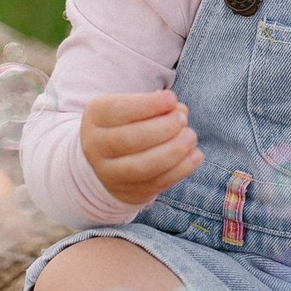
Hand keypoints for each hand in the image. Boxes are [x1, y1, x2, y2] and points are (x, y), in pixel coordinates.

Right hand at [80, 90, 202, 205]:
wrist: (109, 159)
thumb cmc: (127, 122)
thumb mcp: (131, 106)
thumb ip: (154, 104)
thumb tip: (178, 110)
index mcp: (95, 118)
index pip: (118, 110)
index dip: (148, 105)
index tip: (172, 99)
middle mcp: (97, 147)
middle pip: (130, 140)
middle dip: (163, 128)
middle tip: (183, 120)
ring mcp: (111, 174)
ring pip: (142, 167)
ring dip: (173, 151)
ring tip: (190, 137)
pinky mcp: (130, 192)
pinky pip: (157, 184)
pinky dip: (180, 170)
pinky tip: (195, 156)